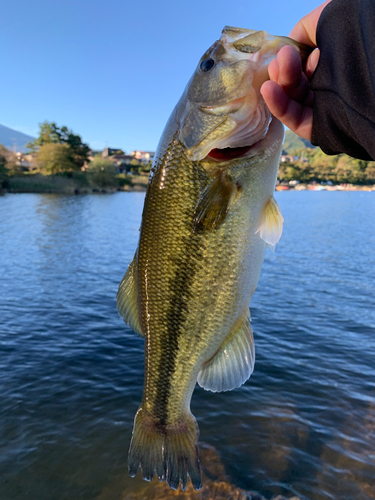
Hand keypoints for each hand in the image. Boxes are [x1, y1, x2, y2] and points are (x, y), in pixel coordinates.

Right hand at [260, 0, 331, 140]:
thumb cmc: (360, 37)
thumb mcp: (330, 18)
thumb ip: (306, 29)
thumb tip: (289, 44)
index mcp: (334, 64)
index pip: (304, 64)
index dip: (293, 57)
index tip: (288, 49)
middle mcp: (330, 86)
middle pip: (297, 82)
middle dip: (285, 69)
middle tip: (282, 58)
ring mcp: (323, 108)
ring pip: (293, 99)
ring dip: (281, 83)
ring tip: (276, 67)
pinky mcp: (317, 127)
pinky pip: (295, 119)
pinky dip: (279, 105)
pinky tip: (268, 90)